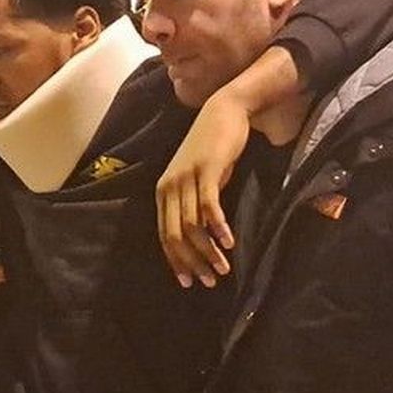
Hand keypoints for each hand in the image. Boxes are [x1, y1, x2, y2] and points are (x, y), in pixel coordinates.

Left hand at [157, 89, 249, 287]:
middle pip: (175, 235)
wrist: (225, 110)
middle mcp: (169, 186)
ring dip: (208, 251)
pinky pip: (208, 207)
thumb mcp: (198, 178)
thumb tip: (203, 236)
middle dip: (192, 262)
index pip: (164, 235)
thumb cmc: (213, 148)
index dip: (176, 261)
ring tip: (223, 268)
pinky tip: (229, 242)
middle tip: (209, 281)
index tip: (189, 281)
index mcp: (164, 191)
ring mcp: (186, 178)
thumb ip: (195, 203)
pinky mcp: (205, 170)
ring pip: (192, 226)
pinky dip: (218, 228)